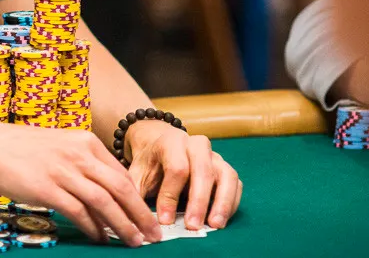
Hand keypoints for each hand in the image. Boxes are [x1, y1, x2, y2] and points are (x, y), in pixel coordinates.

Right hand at [0, 119, 161, 246]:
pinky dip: (93, 227)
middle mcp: (79, 154)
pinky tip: (99, 238)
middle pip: (121, 188)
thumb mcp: (60, 147)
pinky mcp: (47, 188)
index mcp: (85, 142)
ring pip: (105, 202)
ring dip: (123, 226)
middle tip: (153, 236)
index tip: (148, 217)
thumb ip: (83, 165)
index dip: (139, 199)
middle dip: (141, 215)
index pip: (121, 173)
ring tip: (134, 242)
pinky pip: (79, 212)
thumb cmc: (22, 148)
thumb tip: (107, 196)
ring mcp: (63, 171)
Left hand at [126, 120, 242, 230]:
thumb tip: (133, 217)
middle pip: (203, 171)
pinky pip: (235, 184)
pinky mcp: (225, 168)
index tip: (165, 220)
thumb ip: (135, 192)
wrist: (160, 146)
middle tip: (192, 226)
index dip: (170, 196)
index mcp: (171, 142)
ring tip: (215, 225)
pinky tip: (221, 219)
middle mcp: (197, 145)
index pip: (176, 168)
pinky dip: (231, 202)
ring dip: (223, 202)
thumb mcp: (137, 173)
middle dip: (199, 201)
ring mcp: (215, 156)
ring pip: (226, 175)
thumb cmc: (150, 164)